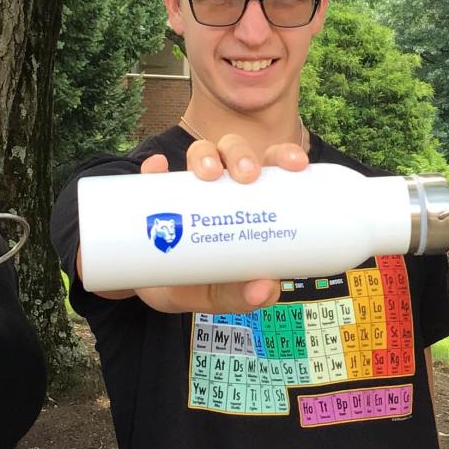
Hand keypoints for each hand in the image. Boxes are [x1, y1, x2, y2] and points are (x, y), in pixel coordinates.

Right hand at [132, 133, 308, 314]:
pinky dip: (155, 169)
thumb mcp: (223, 295)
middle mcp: (220, 185)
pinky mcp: (151, 195)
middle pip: (235, 152)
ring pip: (199, 154)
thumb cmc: (199, 284)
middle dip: (242, 155)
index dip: (286, 155)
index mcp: (249, 199)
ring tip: (207, 174)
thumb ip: (244, 297)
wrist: (154, 293)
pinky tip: (158, 168)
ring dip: (205, 156)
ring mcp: (185, 187)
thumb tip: (265, 290)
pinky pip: (152, 174)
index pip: (272, 166)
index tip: (297, 165)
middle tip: (247, 176)